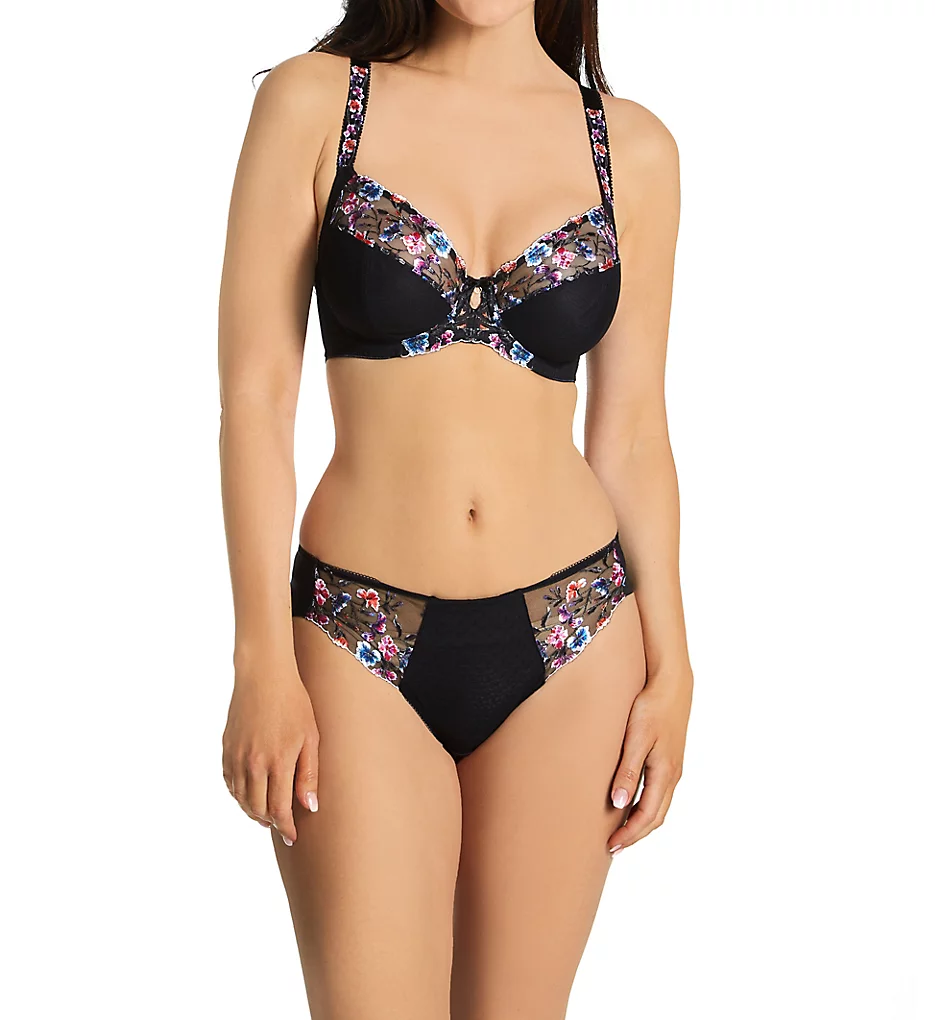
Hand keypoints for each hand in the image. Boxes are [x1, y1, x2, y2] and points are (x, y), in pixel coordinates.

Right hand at [222, 665, 319, 844]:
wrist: (263, 675)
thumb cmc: (294, 703)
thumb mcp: (311, 738)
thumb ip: (308, 774)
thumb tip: (309, 807)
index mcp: (277, 762)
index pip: (279, 810)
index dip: (286, 828)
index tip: (293, 837)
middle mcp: (252, 764)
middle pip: (257, 809)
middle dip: (270, 822)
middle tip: (282, 826)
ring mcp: (236, 757)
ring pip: (241, 799)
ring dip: (253, 811)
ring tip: (267, 815)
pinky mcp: (226, 749)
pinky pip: (229, 783)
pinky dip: (239, 795)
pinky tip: (250, 794)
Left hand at [607, 670, 691, 853]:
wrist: (671, 684)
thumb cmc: (651, 708)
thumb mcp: (636, 738)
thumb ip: (627, 770)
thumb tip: (619, 804)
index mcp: (665, 773)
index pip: (647, 816)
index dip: (630, 834)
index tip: (611, 845)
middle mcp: (672, 775)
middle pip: (655, 816)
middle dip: (635, 834)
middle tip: (612, 846)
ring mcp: (673, 767)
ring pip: (658, 805)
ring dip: (641, 822)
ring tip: (620, 830)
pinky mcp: (669, 758)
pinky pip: (658, 792)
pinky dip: (645, 805)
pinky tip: (630, 802)